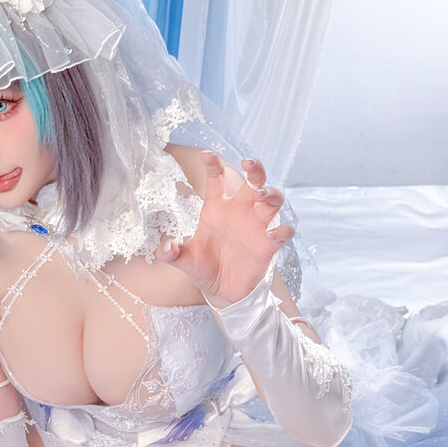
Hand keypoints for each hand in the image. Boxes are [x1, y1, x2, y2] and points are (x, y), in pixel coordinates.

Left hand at [158, 153, 293, 307]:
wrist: (221, 291)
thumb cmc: (203, 268)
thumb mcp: (185, 261)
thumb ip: (173, 254)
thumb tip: (165, 247)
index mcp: (217, 208)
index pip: (217, 180)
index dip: (215, 165)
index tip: (207, 155)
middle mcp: (240, 211)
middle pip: (253, 182)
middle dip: (255, 170)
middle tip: (249, 163)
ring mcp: (257, 227)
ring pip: (272, 201)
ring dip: (271, 193)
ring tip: (263, 194)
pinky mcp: (268, 246)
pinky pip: (281, 233)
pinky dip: (281, 232)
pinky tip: (275, 234)